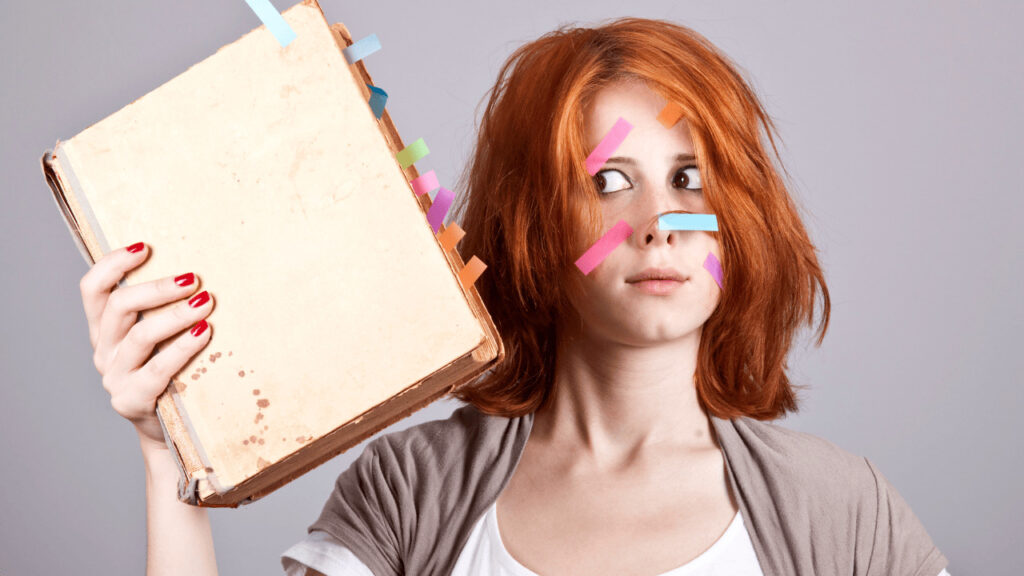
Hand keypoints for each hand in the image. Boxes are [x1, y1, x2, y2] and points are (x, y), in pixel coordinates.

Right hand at [79, 242, 213, 446]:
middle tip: (194, 278)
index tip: (145, 247)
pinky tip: (204, 332)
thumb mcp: (161, 337)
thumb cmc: (172, 371)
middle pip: (119, 307)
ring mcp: (114, 377)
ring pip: (139, 336)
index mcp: (104, 329)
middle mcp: (103, 350)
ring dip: (175, 315)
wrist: (169, 429)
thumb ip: (165, 310)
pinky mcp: (132, 400)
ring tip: (206, 302)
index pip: (93, 289)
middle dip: (157, 288)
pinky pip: (157, 369)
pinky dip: (183, 347)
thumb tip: (200, 272)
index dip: (113, 264)